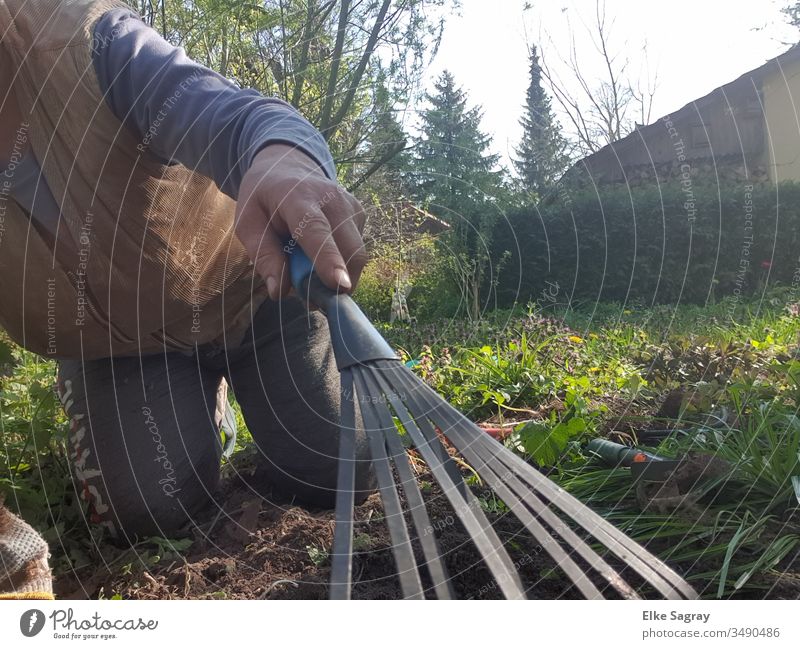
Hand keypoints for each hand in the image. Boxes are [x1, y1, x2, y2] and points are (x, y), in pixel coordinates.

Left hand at [234, 144, 366, 299]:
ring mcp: (351, 206)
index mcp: (298, 197)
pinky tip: (320, 254)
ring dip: (337, 275)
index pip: (317, 230)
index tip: (341, 286)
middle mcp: (332, 199)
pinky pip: (355, 251)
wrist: (287, 166)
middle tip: (311, 298)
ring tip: (310, 271)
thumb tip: (279, 291)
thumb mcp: (248, 223)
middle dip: (337, 283)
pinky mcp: (360, 214)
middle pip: (349, 248)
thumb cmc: (264, 198)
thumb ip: (263, 255)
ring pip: (356, 255)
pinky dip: (340, 264)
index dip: (329, 260)